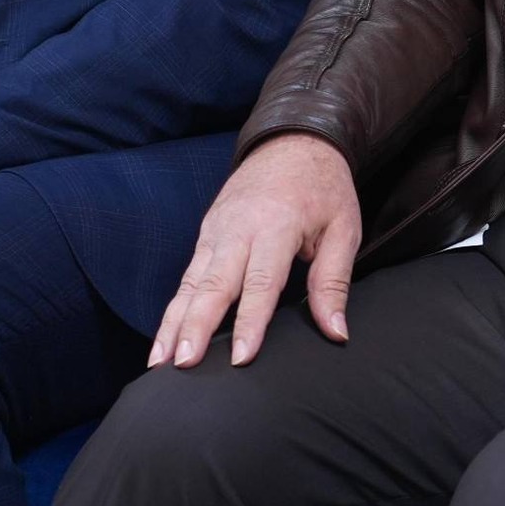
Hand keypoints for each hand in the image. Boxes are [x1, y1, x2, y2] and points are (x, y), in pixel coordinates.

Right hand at [149, 132, 360, 370]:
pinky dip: (174, 309)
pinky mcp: (206, 233)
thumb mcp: (344, 228)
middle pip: (214, 284)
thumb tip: (336, 332)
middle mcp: (238, 228)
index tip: (240, 359)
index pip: (261, 282)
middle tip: (183, 365)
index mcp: (277, 224)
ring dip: (173, 323)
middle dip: (196, 326)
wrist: (292, 140)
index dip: (250, 322)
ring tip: (160, 363)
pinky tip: (164, 340)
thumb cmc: (323, 188)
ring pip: (191, 283)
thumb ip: (334, 282)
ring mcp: (216, 230)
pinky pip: (188, 277)